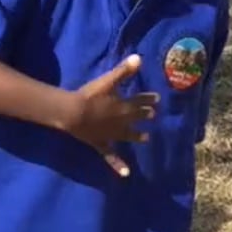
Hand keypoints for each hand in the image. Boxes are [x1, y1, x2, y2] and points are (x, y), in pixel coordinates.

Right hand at [59, 55, 157, 176]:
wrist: (74, 113)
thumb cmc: (90, 96)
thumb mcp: (107, 81)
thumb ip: (123, 71)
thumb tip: (139, 57)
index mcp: (124, 105)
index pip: (139, 101)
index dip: (148, 99)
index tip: (157, 99)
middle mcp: (121, 121)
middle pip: (135, 117)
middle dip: (144, 114)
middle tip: (153, 115)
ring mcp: (112, 134)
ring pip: (128, 135)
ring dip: (137, 135)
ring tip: (146, 138)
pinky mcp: (101, 144)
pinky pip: (111, 156)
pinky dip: (118, 165)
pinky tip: (126, 173)